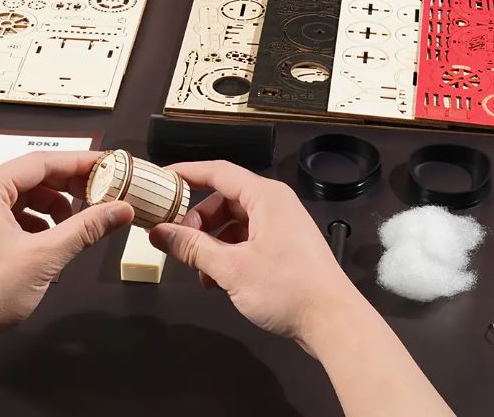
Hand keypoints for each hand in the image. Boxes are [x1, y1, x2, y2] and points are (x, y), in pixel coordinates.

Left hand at [0, 150, 133, 342]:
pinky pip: (17, 214)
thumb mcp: (46, 256)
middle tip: (105, 193)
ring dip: (57, 207)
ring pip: (28, 197)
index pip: (43, 161)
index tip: (111, 165)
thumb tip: (123, 209)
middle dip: (71, 186)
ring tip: (80, 224)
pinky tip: (55, 241)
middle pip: (36, 176)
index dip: (81, 162)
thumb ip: (87, 228)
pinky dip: (40, 223)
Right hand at [149, 161, 356, 346]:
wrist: (333, 322)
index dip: (187, 173)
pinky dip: (229, 254)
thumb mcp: (231, 268)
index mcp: (265, 196)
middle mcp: (275, 203)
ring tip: (199, 270)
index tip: (162, 180)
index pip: (218, 171)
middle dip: (198, 220)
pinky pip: (248, 239)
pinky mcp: (285, 246)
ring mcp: (282, 225)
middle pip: (225, 199)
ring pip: (235, 222)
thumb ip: (193, 247)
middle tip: (179, 242)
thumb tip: (159, 232)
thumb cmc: (286, 288)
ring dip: (212, 243)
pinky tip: (217, 281)